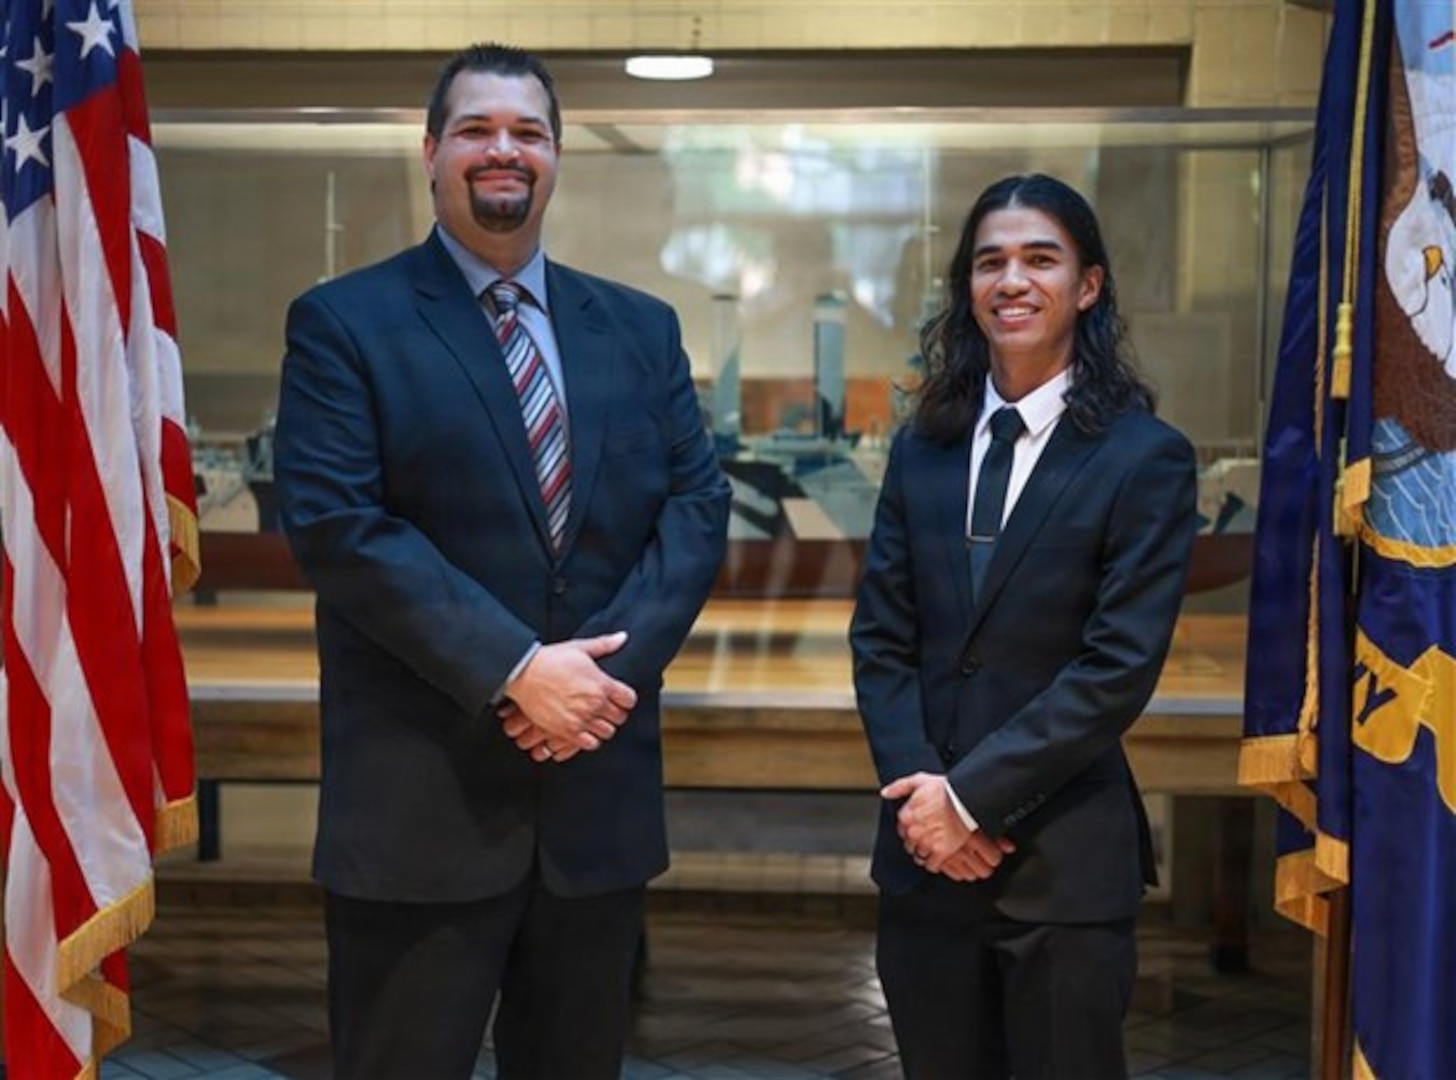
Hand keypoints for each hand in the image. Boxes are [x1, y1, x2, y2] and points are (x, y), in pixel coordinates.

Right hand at [503, 632, 635, 756]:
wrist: (524, 672)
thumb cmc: (550, 659)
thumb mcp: (580, 648)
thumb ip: (604, 644)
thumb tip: (623, 637)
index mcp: (602, 683)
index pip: (629, 700)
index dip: (625, 699)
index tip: (618, 698)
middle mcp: (595, 703)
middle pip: (620, 717)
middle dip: (614, 713)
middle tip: (605, 709)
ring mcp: (582, 718)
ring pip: (607, 732)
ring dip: (602, 726)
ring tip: (594, 719)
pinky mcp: (567, 731)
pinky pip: (590, 744)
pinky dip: (589, 739)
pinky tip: (584, 730)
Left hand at [882, 772, 1014, 876]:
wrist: (967, 800)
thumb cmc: (946, 790)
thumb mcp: (920, 781)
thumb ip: (899, 787)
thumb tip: (885, 793)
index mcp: (906, 815)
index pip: (901, 829)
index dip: (910, 828)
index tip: (919, 827)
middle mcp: (913, 831)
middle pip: (909, 844)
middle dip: (916, 842)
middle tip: (928, 837)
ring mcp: (926, 842)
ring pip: (919, 855)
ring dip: (924, 853)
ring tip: (933, 847)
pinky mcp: (941, 852)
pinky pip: (931, 865)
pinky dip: (934, 863)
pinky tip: (938, 857)